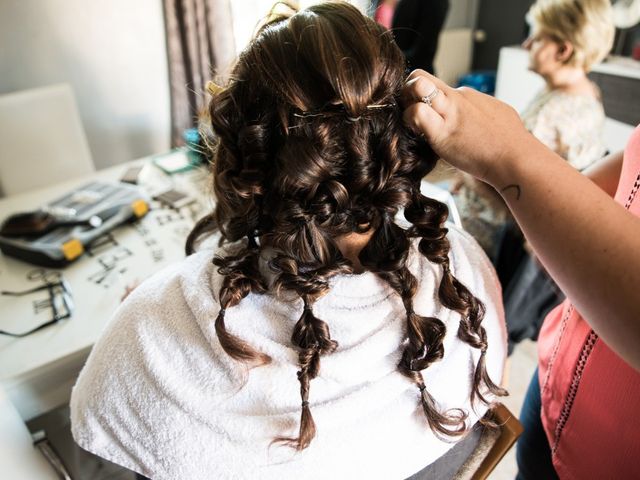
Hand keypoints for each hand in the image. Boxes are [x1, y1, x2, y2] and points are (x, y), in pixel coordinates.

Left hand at [400, 69, 538, 185]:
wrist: (516, 158)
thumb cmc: (510, 143)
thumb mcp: (494, 115)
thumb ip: (478, 111)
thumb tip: (478, 113)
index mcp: (465, 95)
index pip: (433, 85)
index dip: (420, 97)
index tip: (422, 114)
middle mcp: (455, 97)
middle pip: (419, 76)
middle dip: (407, 92)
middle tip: (409, 115)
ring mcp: (449, 112)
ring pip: (416, 85)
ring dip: (405, 103)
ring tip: (412, 124)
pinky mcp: (443, 132)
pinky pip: (417, 113)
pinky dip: (409, 120)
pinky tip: (417, 135)